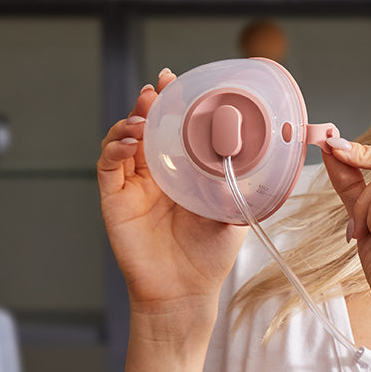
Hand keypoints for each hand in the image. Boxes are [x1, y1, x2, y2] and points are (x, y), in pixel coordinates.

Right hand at [97, 69, 246, 313]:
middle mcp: (155, 173)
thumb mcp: (232, 210)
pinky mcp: (114, 200)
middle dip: (149, 102)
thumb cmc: (209, 255)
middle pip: (145, 126)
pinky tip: (129, 141)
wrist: (186, 292)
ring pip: (122, 139)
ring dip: (130, 121)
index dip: (171, 102)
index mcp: (182, 170)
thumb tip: (262, 154)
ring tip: (144, 114)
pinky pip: (108, 166)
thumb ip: (239, 182)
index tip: (175, 80)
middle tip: (158, 87)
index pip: (173, 127)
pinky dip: (114, 148)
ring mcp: (132, 185)